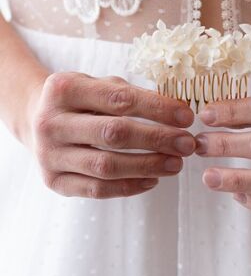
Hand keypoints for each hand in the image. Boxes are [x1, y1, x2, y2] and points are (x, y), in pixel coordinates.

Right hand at [28, 72, 194, 198]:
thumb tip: (179, 113)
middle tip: (188, 144)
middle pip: (114, 134)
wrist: (38, 119)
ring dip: (148, 166)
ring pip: (107, 166)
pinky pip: (97, 190)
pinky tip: (153, 180)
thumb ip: (135, 95)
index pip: (120, 99)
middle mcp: (51, 122)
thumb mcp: (102, 85)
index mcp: (65, 88)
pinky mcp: (53, 181)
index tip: (187, 117)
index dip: (158, 109)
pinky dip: (129, 187)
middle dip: (158, 140)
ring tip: (176, 164)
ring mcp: (49, 155)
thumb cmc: (82, 101)